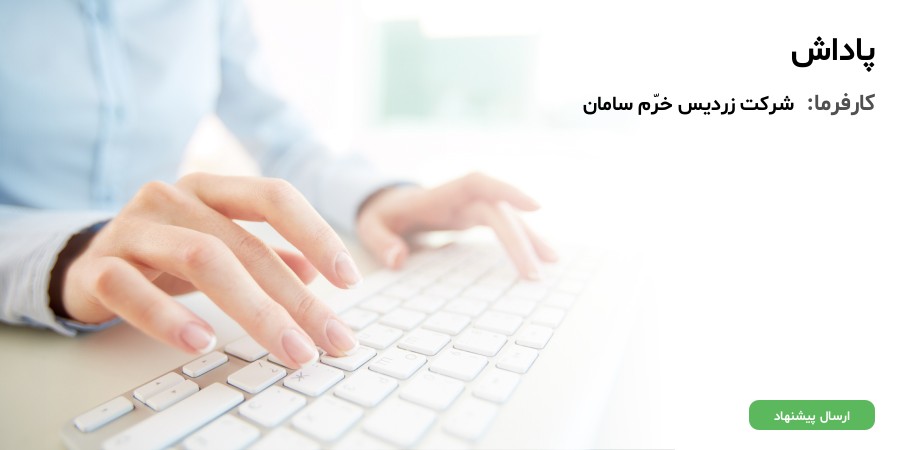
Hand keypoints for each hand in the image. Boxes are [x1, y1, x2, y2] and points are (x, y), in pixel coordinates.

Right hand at [61, 173, 360, 366]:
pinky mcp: (98, 266)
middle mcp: (172, 198)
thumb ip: (265, 254)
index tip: (350, 279)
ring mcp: (133, 228)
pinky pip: (132, 288)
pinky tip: (202, 342)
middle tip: (329, 338)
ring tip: (287, 348)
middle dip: (295, 298)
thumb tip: (316, 273)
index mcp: (210, 190)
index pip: (274, 197)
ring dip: (253, 309)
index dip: (317, 233)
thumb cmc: (165, 253)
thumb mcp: (219, 246)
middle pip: (245, 244)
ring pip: (200, 259)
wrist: (84, 262)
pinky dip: (168, 318)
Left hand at [356, 172, 557, 277]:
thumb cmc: (382, 214)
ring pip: (509, 218)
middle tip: (535, 273)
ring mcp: (472, 207)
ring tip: (553, 262)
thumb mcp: (370, 226)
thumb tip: (398, 259)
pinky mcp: (477, 218)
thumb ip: (380, 241)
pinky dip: (522, 241)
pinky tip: (540, 258)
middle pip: (499, 211)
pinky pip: (505, 226)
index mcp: (441, 194)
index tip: (536, 207)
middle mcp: (463, 198)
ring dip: (531, 238)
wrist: (387, 204)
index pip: (479, 184)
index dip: (507, 191)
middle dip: (520, 239)